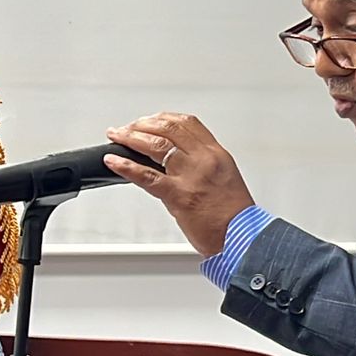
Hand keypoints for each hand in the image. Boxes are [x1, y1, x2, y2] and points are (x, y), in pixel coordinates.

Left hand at [104, 114, 256, 257]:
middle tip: (127, 128)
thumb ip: (203, 165)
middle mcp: (204, 160)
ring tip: (117, 136)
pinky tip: (113, 161)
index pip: (187, 123)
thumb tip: (178, 160)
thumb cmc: (234, 216)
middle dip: (142, 124)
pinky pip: (147, 176)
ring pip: (155, 146)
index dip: (163, 117)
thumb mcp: (225, 178)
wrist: (242, 238)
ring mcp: (190, 176)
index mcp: (216, 154)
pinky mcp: (178, 196)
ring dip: (130, 137)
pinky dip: (126, 166)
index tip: (149, 120)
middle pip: (168, 128)